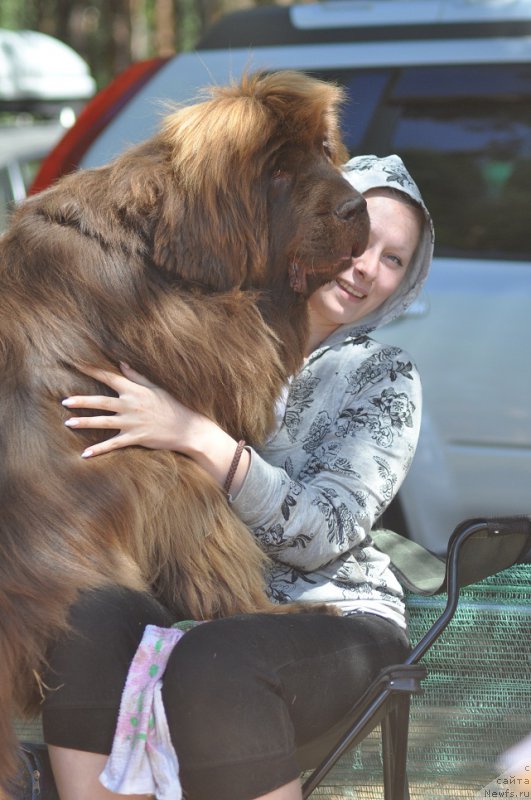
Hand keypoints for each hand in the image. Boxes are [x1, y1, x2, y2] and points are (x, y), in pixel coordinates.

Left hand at [62, 362, 204, 457]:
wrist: (188, 428)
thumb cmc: (172, 406)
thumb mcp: (156, 388)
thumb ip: (137, 376)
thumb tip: (121, 363)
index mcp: (136, 391)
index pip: (110, 378)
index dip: (93, 371)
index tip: (77, 365)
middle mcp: (132, 405)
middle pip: (101, 402)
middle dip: (82, 401)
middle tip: (65, 401)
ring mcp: (133, 423)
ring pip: (104, 422)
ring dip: (85, 422)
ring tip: (68, 423)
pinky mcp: (136, 438)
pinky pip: (114, 444)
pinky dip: (99, 449)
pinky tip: (85, 453)